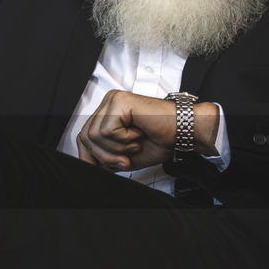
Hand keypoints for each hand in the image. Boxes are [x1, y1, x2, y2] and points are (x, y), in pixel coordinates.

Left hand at [77, 91, 219, 171]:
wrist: (184, 132)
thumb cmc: (160, 140)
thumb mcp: (125, 155)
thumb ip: (105, 157)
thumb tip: (88, 164)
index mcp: (109, 113)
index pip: (84, 135)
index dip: (88, 155)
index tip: (98, 168)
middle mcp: (110, 103)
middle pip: (86, 136)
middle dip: (104, 156)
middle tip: (124, 160)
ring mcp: (114, 100)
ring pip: (95, 134)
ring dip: (116, 148)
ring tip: (135, 144)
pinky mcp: (120, 102)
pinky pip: (107, 130)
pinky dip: (124, 140)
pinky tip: (138, 134)